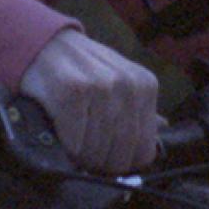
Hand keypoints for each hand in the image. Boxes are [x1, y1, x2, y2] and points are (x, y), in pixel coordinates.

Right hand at [17, 29, 159, 174]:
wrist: (45, 45)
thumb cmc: (84, 70)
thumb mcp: (119, 81)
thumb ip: (140, 108)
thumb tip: (163, 127)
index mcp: (145, 85)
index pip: (144, 153)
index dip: (123, 162)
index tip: (106, 157)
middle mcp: (128, 84)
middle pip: (120, 156)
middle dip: (99, 163)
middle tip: (85, 153)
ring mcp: (101, 86)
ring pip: (96, 152)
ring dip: (80, 156)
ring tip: (72, 140)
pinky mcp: (73, 91)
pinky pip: (74, 143)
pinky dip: (66, 147)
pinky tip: (61, 132)